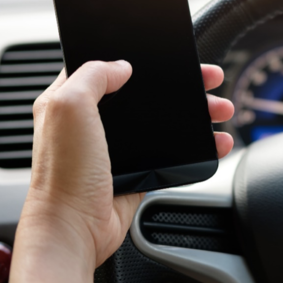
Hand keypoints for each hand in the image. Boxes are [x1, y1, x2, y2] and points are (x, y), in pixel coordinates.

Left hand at [13, 60, 233, 272]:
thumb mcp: (68, 107)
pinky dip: (197, 146)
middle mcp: (93, 121)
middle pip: (147, 92)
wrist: (74, 228)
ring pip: (165, 121)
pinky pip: (172, 151)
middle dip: (182, 85)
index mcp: (70, 100)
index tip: (168, 54)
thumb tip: (121, 65)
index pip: (107, 66)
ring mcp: (117, 146)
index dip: (138, 57)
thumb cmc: (62, 174)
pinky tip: (215, 141)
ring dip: (196, 113)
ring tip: (220, 110)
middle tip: (208, 79)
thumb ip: (93, 75)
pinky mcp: (136, 169)